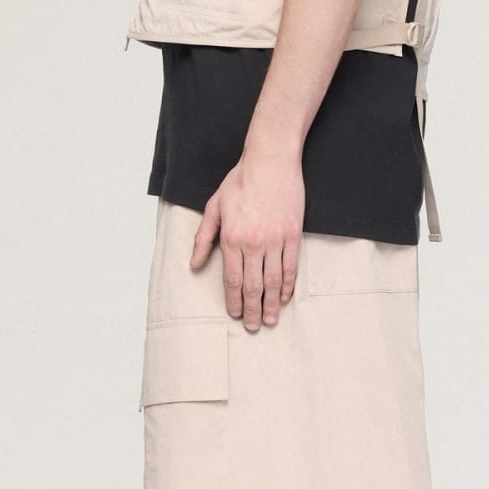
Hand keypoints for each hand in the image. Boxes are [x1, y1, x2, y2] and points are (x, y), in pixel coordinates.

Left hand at [192, 150, 304, 331]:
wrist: (270, 162)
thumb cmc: (240, 181)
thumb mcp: (214, 207)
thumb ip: (204, 238)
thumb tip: (195, 263)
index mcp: (231, 238)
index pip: (232, 279)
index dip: (233, 300)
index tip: (234, 314)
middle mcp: (253, 243)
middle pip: (253, 286)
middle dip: (251, 310)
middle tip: (252, 327)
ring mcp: (275, 240)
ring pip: (273, 281)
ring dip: (270, 304)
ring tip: (269, 320)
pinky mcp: (293, 235)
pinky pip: (291, 267)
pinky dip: (287, 285)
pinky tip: (284, 297)